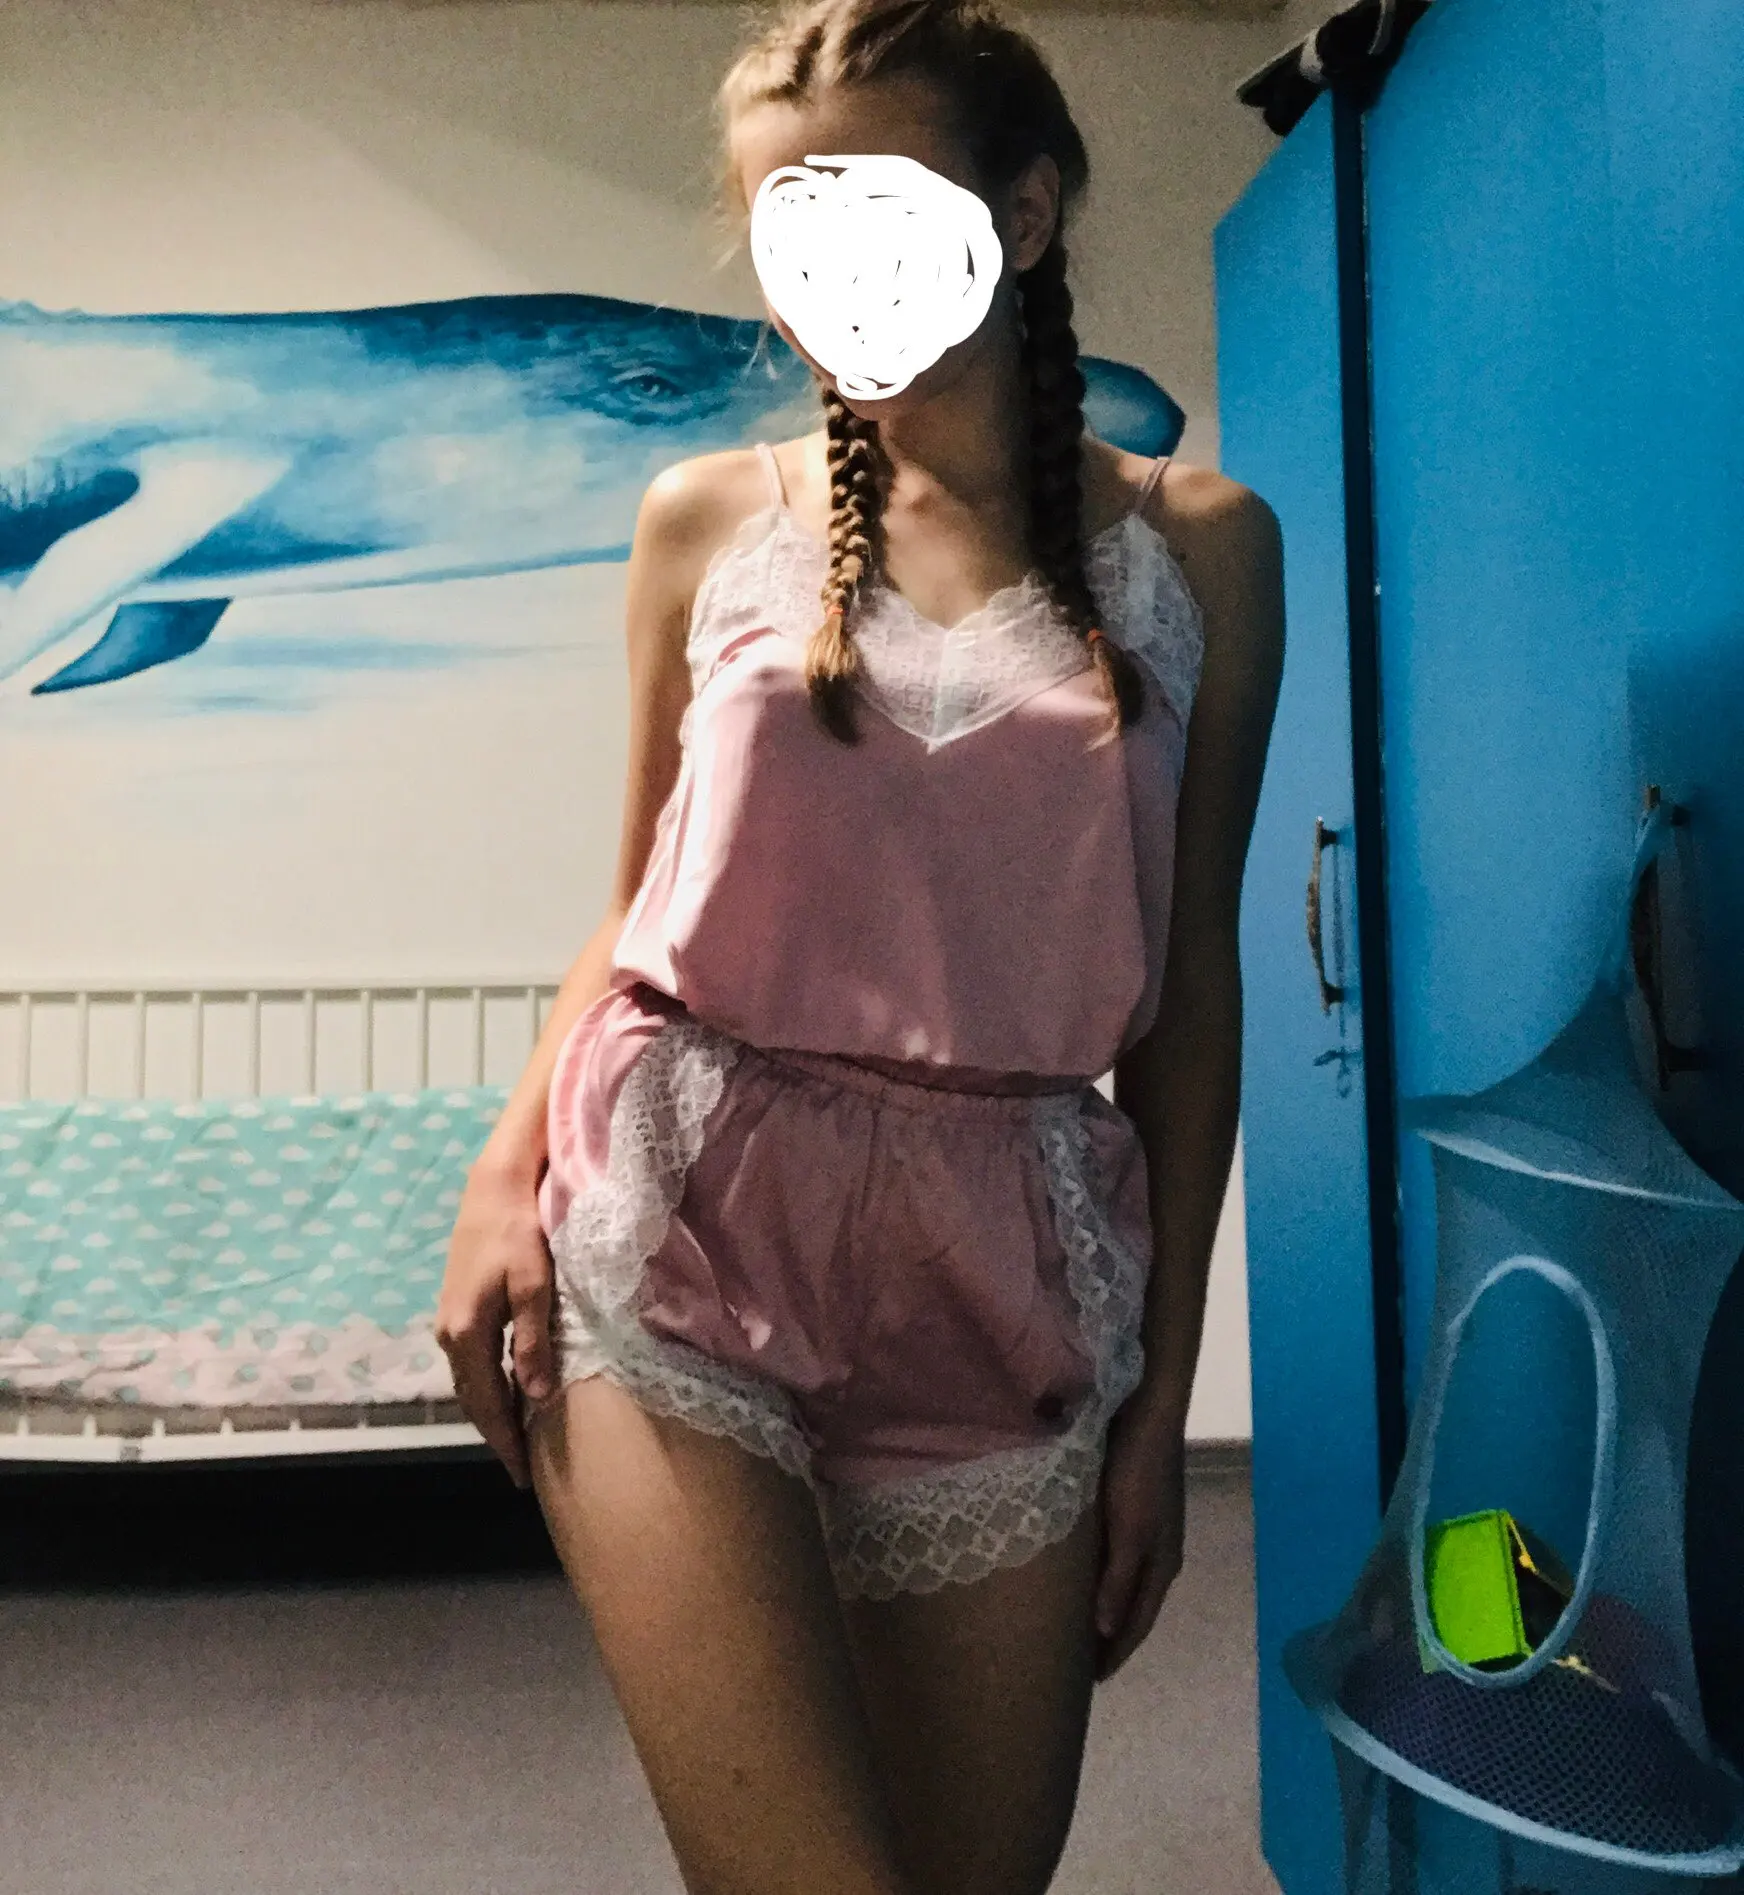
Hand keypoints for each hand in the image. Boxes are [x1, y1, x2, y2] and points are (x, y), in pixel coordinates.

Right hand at [433, 1157, 555, 1488]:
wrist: (494, 1188)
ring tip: (516, 1436)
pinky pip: (469, 1362)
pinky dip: (485, 1385)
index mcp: (467, 1334)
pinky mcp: (454, 1307)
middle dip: (495, 1433)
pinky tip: (507, 1389)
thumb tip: (536, 1397)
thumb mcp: (535, 1288)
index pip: (485, 1403)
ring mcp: (447, 1320)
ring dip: (490, 1410)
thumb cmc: (521, 1233)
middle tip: (520, 1467)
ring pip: (468, 1381)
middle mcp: (449, 1333)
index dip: (504, 1441)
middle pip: (471, 1399)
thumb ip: (534, 1343)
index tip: (520, 1475)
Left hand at [1092, 1398, 1187, 1681]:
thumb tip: (1106, 1633)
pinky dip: (1100, 1579)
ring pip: (1123, 1583)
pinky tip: (1080, 1577)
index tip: (1087, 1686)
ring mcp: (1146, 1528)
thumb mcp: (1129, 1527)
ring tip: (1074, 1629)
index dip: (1114, 1654)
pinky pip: (1114, 1558)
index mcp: (1162, 1563)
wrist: (1147, 1410)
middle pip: (1132, 1608)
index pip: (1136, 1623)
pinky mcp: (1131, 1506)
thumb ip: (1119, 1578)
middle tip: (1075, 1666)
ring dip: (1104, 1609)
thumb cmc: (1137, 1471)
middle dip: (1109, 1639)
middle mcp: (1158, 1551)